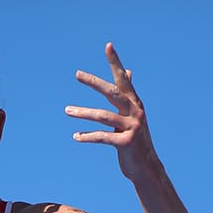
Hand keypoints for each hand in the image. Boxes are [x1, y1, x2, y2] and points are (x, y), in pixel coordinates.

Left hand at [65, 42, 156, 179]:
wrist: (146, 167)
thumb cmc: (134, 138)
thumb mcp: (132, 114)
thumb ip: (128, 94)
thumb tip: (129, 71)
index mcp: (135, 103)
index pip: (123, 79)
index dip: (116, 62)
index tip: (108, 45)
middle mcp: (135, 112)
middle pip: (112, 92)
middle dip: (94, 82)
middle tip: (77, 74)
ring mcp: (132, 127)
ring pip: (103, 116)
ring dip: (83, 113)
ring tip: (66, 110)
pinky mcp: (126, 143)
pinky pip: (103, 137)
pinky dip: (88, 136)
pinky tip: (76, 136)